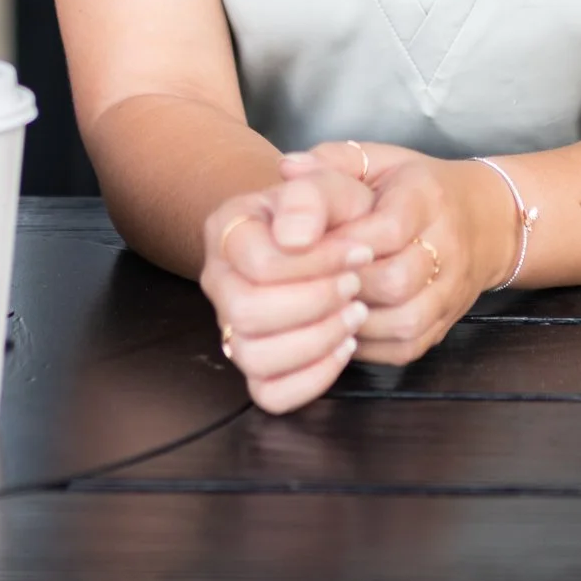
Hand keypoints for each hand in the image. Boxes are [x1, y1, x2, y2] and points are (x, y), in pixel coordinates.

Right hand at [198, 167, 376, 414]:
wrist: (331, 233)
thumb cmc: (329, 211)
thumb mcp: (327, 185)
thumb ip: (310, 197)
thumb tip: (294, 238)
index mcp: (227, 230)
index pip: (260, 263)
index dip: (317, 264)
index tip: (361, 251)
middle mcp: (219, 281)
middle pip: (247, 313)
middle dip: (315, 302)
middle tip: (355, 284)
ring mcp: (232, 327)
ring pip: (253, 358)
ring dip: (316, 339)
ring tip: (355, 314)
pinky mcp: (258, 366)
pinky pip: (270, 394)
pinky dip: (313, 378)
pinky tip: (344, 347)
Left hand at [282, 143, 514, 366]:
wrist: (483, 219)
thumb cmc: (411, 188)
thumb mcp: (375, 160)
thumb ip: (330, 161)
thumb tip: (287, 168)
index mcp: (426, 197)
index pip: (386, 228)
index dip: (339, 242)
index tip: (303, 242)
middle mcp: (449, 246)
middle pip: (395, 281)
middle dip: (343, 283)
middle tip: (306, 279)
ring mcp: (451, 291)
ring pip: (403, 321)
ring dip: (352, 318)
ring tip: (321, 303)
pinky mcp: (444, 324)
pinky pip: (404, 347)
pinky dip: (366, 343)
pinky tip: (340, 324)